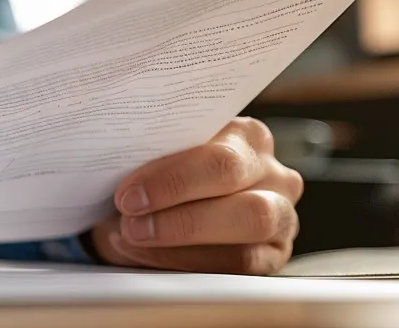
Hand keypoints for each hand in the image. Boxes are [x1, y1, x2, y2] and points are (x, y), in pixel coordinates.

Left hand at [90, 118, 302, 274]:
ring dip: (183, 234)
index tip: (128, 194)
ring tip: (135, 237)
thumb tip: (116, 161)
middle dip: (176, 203)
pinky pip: (241, 262)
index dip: (173, 177)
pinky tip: (149, 255)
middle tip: (130, 219)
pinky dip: (188, 261)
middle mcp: (272, 171)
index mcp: (246, 135)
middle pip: (234, 182)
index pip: (219, 152)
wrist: (157, 211)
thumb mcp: (154, 158)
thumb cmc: (157, 177)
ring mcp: (281, 213)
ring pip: (250, 221)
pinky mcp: (274, 253)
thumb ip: (151, 154)